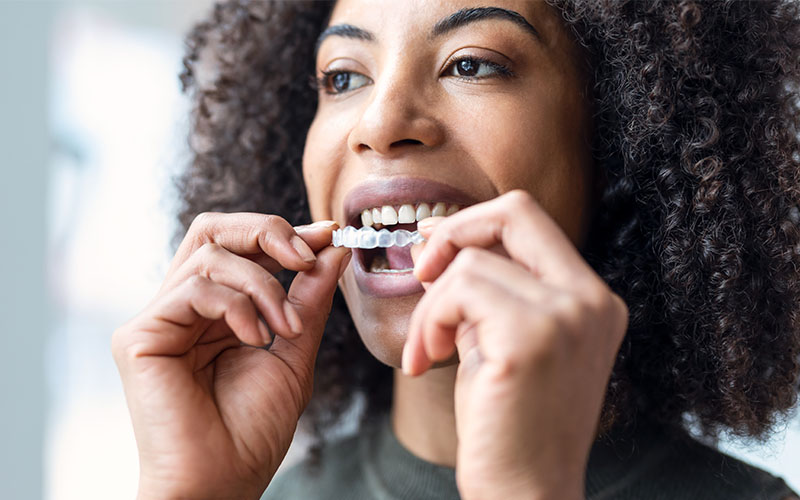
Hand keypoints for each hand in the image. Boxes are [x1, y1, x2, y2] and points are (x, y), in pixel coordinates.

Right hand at [111, 213, 350, 499]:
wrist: (223, 481)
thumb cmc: (253, 429)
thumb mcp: (294, 350)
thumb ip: (308, 298)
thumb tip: (332, 248)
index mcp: (215, 311)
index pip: (239, 247)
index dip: (282, 233)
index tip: (328, 235)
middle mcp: (183, 308)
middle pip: (213, 230)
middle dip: (266, 232)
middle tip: (305, 255)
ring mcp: (159, 319)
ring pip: (209, 254)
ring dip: (263, 284)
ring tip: (286, 328)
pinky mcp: (140, 335)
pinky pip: (194, 288)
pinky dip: (236, 306)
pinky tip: (256, 339)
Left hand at [404, 190, 628, 499]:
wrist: (525, 492)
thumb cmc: (507, 423)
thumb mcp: (503, 341)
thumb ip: (486, 290)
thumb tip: (437, 241)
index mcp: (591, 299)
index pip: (531, 219)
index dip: (475, 222)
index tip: (435, 249)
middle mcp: (591, 300)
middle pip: (515, 211)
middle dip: (454, 230)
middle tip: (421, 270)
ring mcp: (568, 316)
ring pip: (470, 263)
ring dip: (429, 306)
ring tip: (427, 349)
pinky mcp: (531, 338)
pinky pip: (457, 292)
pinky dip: (429, 321)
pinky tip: (427, 359)